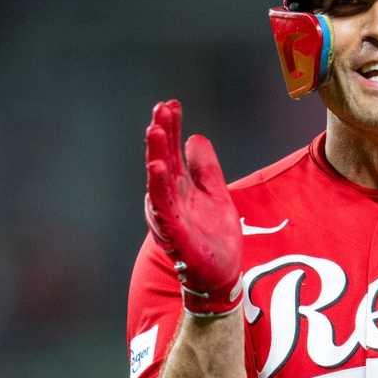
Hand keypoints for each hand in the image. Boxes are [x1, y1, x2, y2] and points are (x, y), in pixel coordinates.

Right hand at [144, 100, 242, 316]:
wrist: (221, 274)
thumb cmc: (214, 236)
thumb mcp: (215, 192)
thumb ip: (205, 167)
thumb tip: (195, 136)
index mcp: (179, 187)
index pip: (172, 151)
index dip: (172, 128)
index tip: (171, 103)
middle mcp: (169, 198)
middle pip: (162, 160)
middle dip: (160, 135)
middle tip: (160, 109)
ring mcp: (169, 216)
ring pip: (158, 181)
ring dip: (156, 155)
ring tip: (155, 130)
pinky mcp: (174, 234)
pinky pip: (163, 208)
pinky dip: (158, 188)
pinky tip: (157, 168)